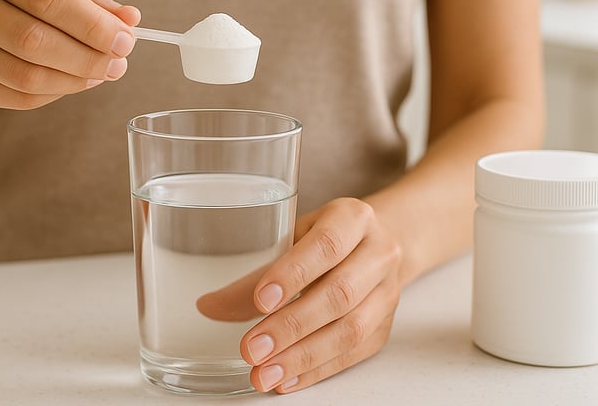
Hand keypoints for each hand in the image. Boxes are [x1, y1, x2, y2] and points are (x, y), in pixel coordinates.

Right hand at [0, 0, 139, 108]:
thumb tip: (131, 19)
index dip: (91, 24)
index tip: (126, 41)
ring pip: (26, 75)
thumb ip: (93, 3)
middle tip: (118, 65)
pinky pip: (16, 97)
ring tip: (101, 75)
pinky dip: (54, 94)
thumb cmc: (21, 5)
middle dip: (87, 57)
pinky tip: (72, 84)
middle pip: (33, 39)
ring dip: (74, 80)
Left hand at [240, 198, 401, 392]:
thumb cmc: (326, 238)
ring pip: (351, 330)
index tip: (261, 300)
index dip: (294, 274)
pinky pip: (354, 354)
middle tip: (252, 348)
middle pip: (340, 293)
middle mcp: (378, 252)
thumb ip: (256, 274)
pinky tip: (286, 378)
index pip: (326, 245)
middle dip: (292, 325)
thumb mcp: (294, 239)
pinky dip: (317, 370)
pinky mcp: (386, 326)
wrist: (378, 244)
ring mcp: (387, 292)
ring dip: (303, 356)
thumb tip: (209, 307)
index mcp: (353, 219)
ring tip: (264, 372)